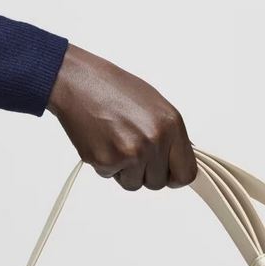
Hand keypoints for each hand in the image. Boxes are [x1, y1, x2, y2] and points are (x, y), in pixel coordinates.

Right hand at [47, 44, 196, 190]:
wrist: (78, 82)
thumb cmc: (113, 89)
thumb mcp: (155, 106)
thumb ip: (170, 136)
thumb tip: (177, 160)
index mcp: (171, 124)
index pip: (186, 173)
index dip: (174, 176)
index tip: (166, 173)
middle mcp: (154, 140)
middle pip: (158, 183)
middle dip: (145, 172)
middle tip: (131, 148)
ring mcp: (130, 153)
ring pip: (134, 184)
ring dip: (125, 171)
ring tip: (115, 142)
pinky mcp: (107, 161)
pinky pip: (111, 177)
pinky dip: (105, 165)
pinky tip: (102, 141)